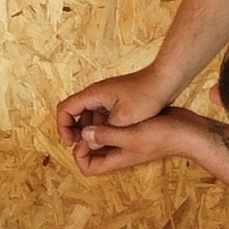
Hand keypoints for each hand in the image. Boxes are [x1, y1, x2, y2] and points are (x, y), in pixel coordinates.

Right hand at [54, 68, 175, 149]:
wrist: (165, 80)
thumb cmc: (147, 95)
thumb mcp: (124, 119)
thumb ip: (104, 133)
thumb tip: (88, 143)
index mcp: (93, 95)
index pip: (65, 109)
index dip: (63, 127)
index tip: (69, 142)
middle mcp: (96, 93)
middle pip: (73, 112)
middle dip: (73, 131)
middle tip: (79, 147)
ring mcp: (105, 96)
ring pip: (87, 115)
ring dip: (87, 130)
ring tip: (93, 146)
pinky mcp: (115, 100)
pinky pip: (99, 114)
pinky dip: (99, 126)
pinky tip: (107, 138)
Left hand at [67, 104, 214, 178]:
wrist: (188, 130)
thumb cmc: (163, 136)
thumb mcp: (131, 136)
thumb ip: (107, 136)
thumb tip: (83, 135)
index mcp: (116, 159)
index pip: (87, 167)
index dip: (79, 153)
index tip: (81, 135)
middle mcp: (119, 152)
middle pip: (91, 151)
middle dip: (83, 137)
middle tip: (83, 119)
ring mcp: (126, 140)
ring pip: (101, 136)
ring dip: (95, 124)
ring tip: (95, 110)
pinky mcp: (133, 128)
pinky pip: (113, 125)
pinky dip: (108, 117)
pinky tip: (111, 105)